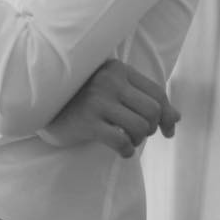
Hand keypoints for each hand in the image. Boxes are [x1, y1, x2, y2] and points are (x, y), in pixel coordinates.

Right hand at [38, 60, 179, 158]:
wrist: (42, 104)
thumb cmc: (82, 99)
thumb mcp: (114, 91)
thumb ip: (143, 99)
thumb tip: (177, 119)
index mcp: (118, 69)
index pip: (157, 92)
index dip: (167, 115)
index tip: (167, 131)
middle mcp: (110, 80)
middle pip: (153, 110)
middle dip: (151, 128)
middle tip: (139, 134)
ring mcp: (98, 100)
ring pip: (141, 126)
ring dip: (138, 140)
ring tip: (127, 140)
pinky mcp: (88, 121)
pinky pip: (122, 141)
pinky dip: (127, 151)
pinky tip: (121, 150)